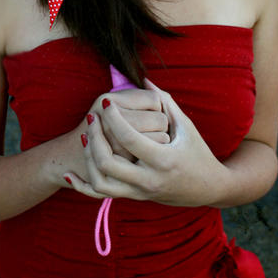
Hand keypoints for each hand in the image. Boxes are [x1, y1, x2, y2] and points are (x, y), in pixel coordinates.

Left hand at [65, 80, 226, 206]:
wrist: (208, 188)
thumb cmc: (198, 152)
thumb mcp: (185, 126)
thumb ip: (164, 102)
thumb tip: (145, 78)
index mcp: (164, 160)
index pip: (129, 138)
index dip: (113, 117)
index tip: (105, 101)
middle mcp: (149, 179)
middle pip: (108, 162)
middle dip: (94, 137)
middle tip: (92, 117)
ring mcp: (140, 192)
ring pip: (100, 183)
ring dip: (88, 159)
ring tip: (86, 137)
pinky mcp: (134, 198)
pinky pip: (101, 197)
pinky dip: (82, 187)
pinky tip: (69, 175)